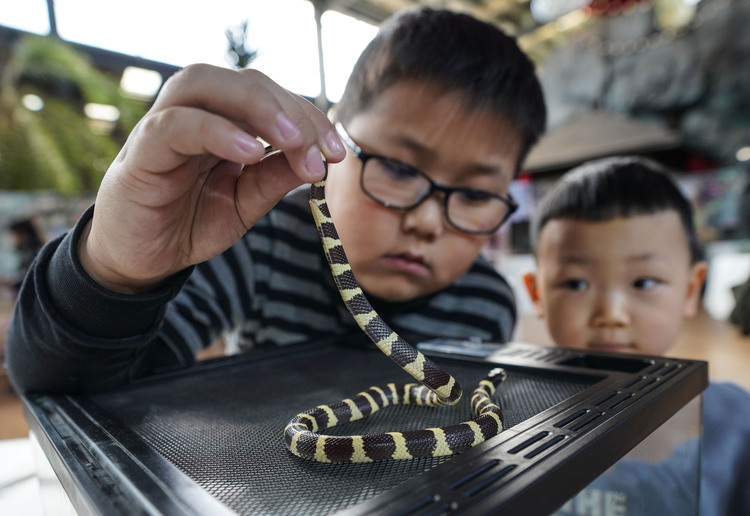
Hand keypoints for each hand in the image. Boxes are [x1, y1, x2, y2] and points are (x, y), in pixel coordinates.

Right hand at [79, 64, 345, 292]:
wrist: (142, 260)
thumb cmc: (191, 222)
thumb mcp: (246, 203)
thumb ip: (275, 179)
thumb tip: (319, 161)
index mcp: (224, 122)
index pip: (270, 98)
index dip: (308, 118)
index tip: (335, 153)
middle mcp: (194, 113)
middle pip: (244, 81)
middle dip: (291, 110)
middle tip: (321, 149)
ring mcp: (164, 127)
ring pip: (204, 84)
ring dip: (256, 107)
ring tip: (291, 141)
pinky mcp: (141, 152)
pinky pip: (175, 126)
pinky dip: (215, 131)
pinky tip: (250, 153)